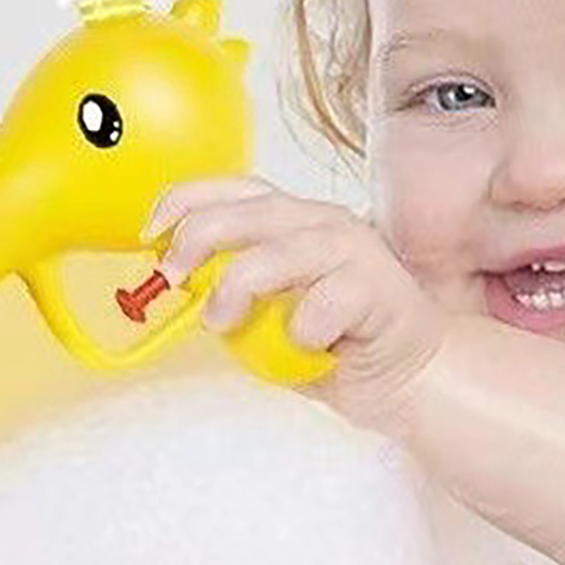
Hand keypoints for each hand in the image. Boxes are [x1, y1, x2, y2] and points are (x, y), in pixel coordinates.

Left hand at [143, 176, 447, 433]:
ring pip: (279, 253)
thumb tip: (177, 289)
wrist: (414, 377)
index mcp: (294, 220)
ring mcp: (354, 252)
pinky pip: (321, 307)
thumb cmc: (337, 344)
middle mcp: (322, 223)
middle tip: (172, 278)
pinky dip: (302, 332)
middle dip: (198, 238)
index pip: (233, 188)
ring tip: (223, 323)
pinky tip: (313, 347)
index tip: (149, 233)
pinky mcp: (379, 289)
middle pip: (250, 211)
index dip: (185, 201)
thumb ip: (229, 295)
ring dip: (237, 288)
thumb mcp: (267, 315)